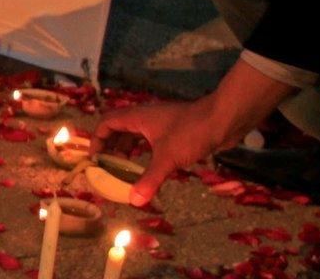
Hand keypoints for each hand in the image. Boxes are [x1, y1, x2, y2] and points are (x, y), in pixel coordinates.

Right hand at [93, 61, 292, 204]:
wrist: (223, 119)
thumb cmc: (191, 132)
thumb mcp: (167, 158)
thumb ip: (149, 179)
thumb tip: (134, 202)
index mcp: (137, 117)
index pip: (107, 123)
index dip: (98, 139)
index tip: (96, 159)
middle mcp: (146, 117)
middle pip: (119, 128)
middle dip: (111, 147)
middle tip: (108, 167)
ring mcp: (160, 122)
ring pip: (136, 134)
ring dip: (128, 148)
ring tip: (125, 168)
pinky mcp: (174, 130)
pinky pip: (151, 139)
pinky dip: (145, 151)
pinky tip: (150, 165)